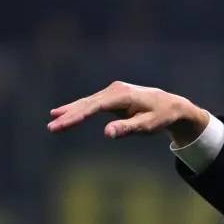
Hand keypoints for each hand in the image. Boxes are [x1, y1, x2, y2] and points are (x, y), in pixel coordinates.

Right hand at [47, 81, 209, 146]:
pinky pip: (92, 104)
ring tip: (53, 120)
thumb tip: (107, 133)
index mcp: (122, 96)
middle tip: (52, 127)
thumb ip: (127, 128)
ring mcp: (112, 92)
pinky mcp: (112, 96)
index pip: (94, 107)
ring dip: (70, 112)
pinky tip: (64, 113)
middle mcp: (115, 90)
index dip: (76, 116)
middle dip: (69, 115)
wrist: (172, 106)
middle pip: (87, 104)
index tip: (61, 123)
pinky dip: (79, 109)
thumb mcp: (147, 126)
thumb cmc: (161, 117)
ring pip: (87, 103)